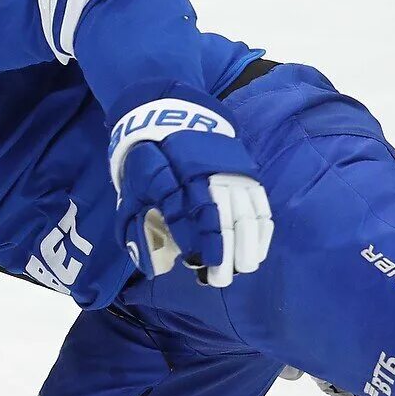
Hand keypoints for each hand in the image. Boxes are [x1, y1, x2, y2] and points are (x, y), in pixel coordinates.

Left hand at [109, 85, 272, 286]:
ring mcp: (232, 173)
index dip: (201, 243)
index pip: (195, 215)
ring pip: (246, 215)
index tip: (198, 265)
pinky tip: (256, 253)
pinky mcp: (247, 173)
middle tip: (219, 279)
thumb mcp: (133, 191)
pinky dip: (261, 233)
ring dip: (247, 247)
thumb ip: (139, 229)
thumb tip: (157, 268)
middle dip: (224, 253)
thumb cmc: (149, 162)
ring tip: (241, 269)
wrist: (172, 115)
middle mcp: (210, 175)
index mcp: (178, 178)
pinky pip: (261, 207)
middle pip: (224, 218)